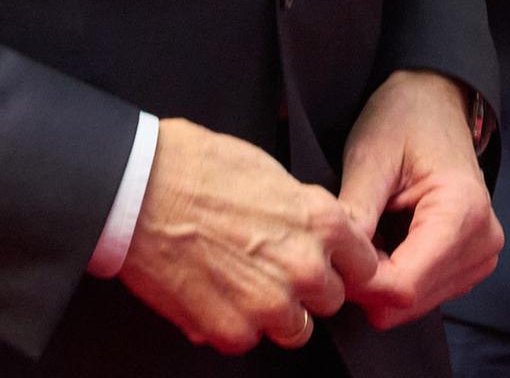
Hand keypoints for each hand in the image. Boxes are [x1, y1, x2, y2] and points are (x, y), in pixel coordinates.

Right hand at [118, 118, 379, 355]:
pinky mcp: (229, 331)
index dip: (345, 264)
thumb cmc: (206, 169)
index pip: (364, 265)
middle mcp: (304, 268)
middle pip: (331, 300)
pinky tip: (216, 294)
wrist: (145, 190)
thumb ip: (308, 215)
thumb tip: (321, 236)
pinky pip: (248, 341)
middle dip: (310, 289)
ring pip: (295, 329)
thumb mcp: (277, 176)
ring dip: (277, 313)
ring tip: (246, 284)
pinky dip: (234, 325)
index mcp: (322, 223)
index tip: (332, 264)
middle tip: (278, 269)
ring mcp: (268, 305)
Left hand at [339, 69, 503, 329]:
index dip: (359, 283)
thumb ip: (355, 214)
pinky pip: (423, 294)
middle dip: (368, 282)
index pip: (405, 285)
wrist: (436, 100)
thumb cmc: (404, 117)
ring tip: (370, 231)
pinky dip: (395, 276)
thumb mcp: (371, 156)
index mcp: (463, 211)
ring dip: (381, 279)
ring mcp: (482, 255)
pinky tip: (386, 240)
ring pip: (413, 305)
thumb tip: (337, 269)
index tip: (331, 258)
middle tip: (348, 238)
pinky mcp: (472, 262)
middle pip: (409, 301)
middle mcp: (483, 241)